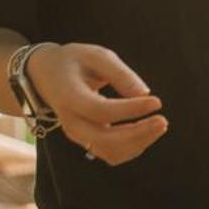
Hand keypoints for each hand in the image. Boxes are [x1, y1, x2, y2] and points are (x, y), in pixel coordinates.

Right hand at [26, 43, 167, 165]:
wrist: (46, 74)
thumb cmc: (74, 61)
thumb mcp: (96, 55)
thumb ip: (120, 73)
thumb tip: (145, 93)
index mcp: (70, 97)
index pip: (102, 110)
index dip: (131, 109)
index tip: (156, 101)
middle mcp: (70, 122)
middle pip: (105, 139)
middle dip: (138, 134)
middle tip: (163, 119)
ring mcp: (77, 135)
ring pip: (109, 151)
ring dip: (138, 143)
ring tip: (159, 125)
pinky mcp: (86, 140)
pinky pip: (110, 153)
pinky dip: (131, 148)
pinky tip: (147, 132)